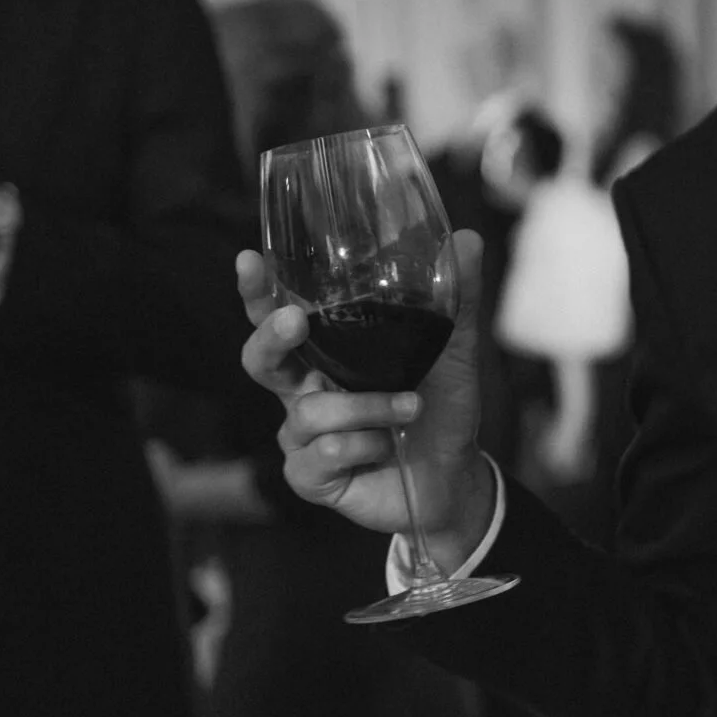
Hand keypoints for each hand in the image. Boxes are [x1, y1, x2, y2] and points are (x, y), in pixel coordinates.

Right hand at [237, 227, 494, 564]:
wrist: (455, 475)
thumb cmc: (441, 407)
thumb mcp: (454, 350)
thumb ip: (457, 301)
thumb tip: (465, 239)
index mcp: (325, 353)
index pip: (277, 316)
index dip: (258, 291)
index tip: (250, 260)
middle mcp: (303, 390)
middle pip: (259, 359)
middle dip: (272, 337)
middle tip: (296, 321)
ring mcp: (302, 436)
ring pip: (308, 412)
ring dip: (366, 407)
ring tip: (411, 405)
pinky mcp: (310, 476)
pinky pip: (321, 454)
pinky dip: (362, 445)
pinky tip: (385, 447)